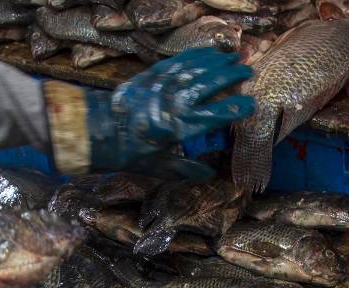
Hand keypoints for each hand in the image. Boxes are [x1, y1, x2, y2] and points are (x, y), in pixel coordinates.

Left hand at [44, 49, 254, 179]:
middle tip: (248, 72)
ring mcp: (165, 84)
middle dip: (233, 75)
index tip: (251, 105)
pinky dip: (197, 55)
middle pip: (213, 82)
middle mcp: (178, 101)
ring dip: (219, 61)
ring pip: (199, 67)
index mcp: (183, 126)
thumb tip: (209, 174)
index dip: (238, 108)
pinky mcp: (153, 74)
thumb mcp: (159, 167)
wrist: (98, 129)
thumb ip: (186, 170)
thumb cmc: (130, 152)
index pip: (219, 114)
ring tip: (235, 57)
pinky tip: (209, 53)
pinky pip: (181, 61)